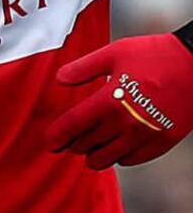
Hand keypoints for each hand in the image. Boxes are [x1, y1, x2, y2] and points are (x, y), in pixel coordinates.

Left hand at [46, 34, 192, 169]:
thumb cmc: (155, 55)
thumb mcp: (113, 53)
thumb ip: (83, 68)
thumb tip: (59, 80)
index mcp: (109, 101)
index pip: (72, 126)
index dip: (56, 136)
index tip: (49, 142)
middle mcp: (125, 123)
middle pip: (86, 144)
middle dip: (73, 144)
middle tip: (69, 141)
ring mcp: (144, 135)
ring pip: (106, 158)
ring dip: (93, 155)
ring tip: (89, 148)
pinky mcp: (162, 142)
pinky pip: (131, 160)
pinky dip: (118, 157)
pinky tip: (115, 149)